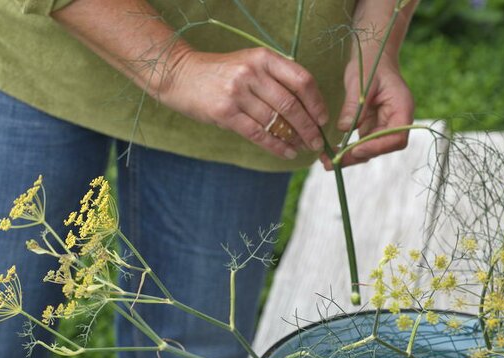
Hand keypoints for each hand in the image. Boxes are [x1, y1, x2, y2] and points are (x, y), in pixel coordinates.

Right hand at [160, 48, 328, 160]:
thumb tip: (307, 106)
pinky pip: (258, 134)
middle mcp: (251, 73)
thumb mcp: (249, 63)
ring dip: (294, 138)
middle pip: (291, 104)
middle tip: (317, 140)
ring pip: (276, 121)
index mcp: (263, 58)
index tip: (323, 118)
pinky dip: (276, 146)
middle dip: (309, 126)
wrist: (180, 75)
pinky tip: (287, 152)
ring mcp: (237, 93)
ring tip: (303, 147)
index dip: (317, 102)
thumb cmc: (220, 72)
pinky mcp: (225, 113)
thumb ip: (275, 77)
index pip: (301, 79)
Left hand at [321, 52, 413, 169]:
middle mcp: (396, 121)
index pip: (396, 138)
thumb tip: (344, 129)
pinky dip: (346, 150)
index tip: (355, 149)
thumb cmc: (371, 63)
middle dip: (358, 156)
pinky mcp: (371, 127)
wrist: (372, 56)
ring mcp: (384, 125)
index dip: (377, 147)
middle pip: (382, 148)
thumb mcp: (361, 81)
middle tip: (335, 162)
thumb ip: (355, 105)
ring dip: (350, 157)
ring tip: (327, 162)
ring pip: (370, 149)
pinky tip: (330, 153)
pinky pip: (361, 143)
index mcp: (402, 109)